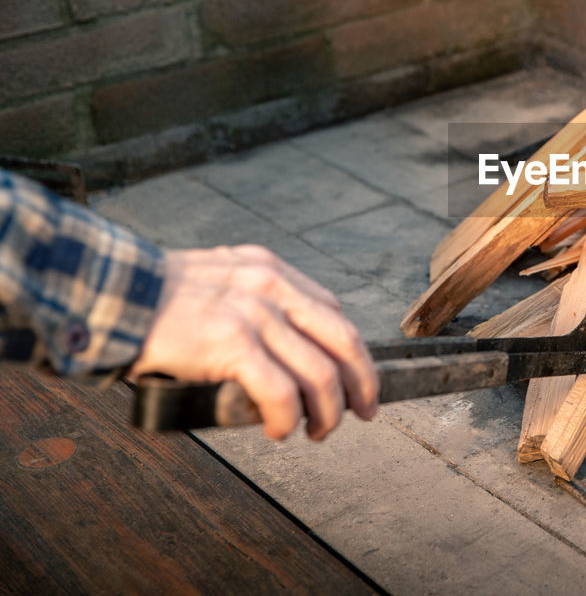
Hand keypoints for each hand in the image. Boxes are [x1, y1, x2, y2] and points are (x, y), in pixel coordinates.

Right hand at [129, 245, 378, 440]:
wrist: (108, 294)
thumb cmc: (156, 299)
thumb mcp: (220, 279)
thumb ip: (255, 300)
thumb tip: (285, 348)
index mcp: (271, 270)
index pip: (334, 314)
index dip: (353, 353)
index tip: (357, 379)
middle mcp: (271, 286)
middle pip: (343, 342)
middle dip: (361, 384)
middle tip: (363, 412)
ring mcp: (254, 314)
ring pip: (320, 373)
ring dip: (327, 412)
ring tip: (316, 431)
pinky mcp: (232, 343)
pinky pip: (282, 393)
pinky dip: (288, 419)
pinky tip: (280, 430)